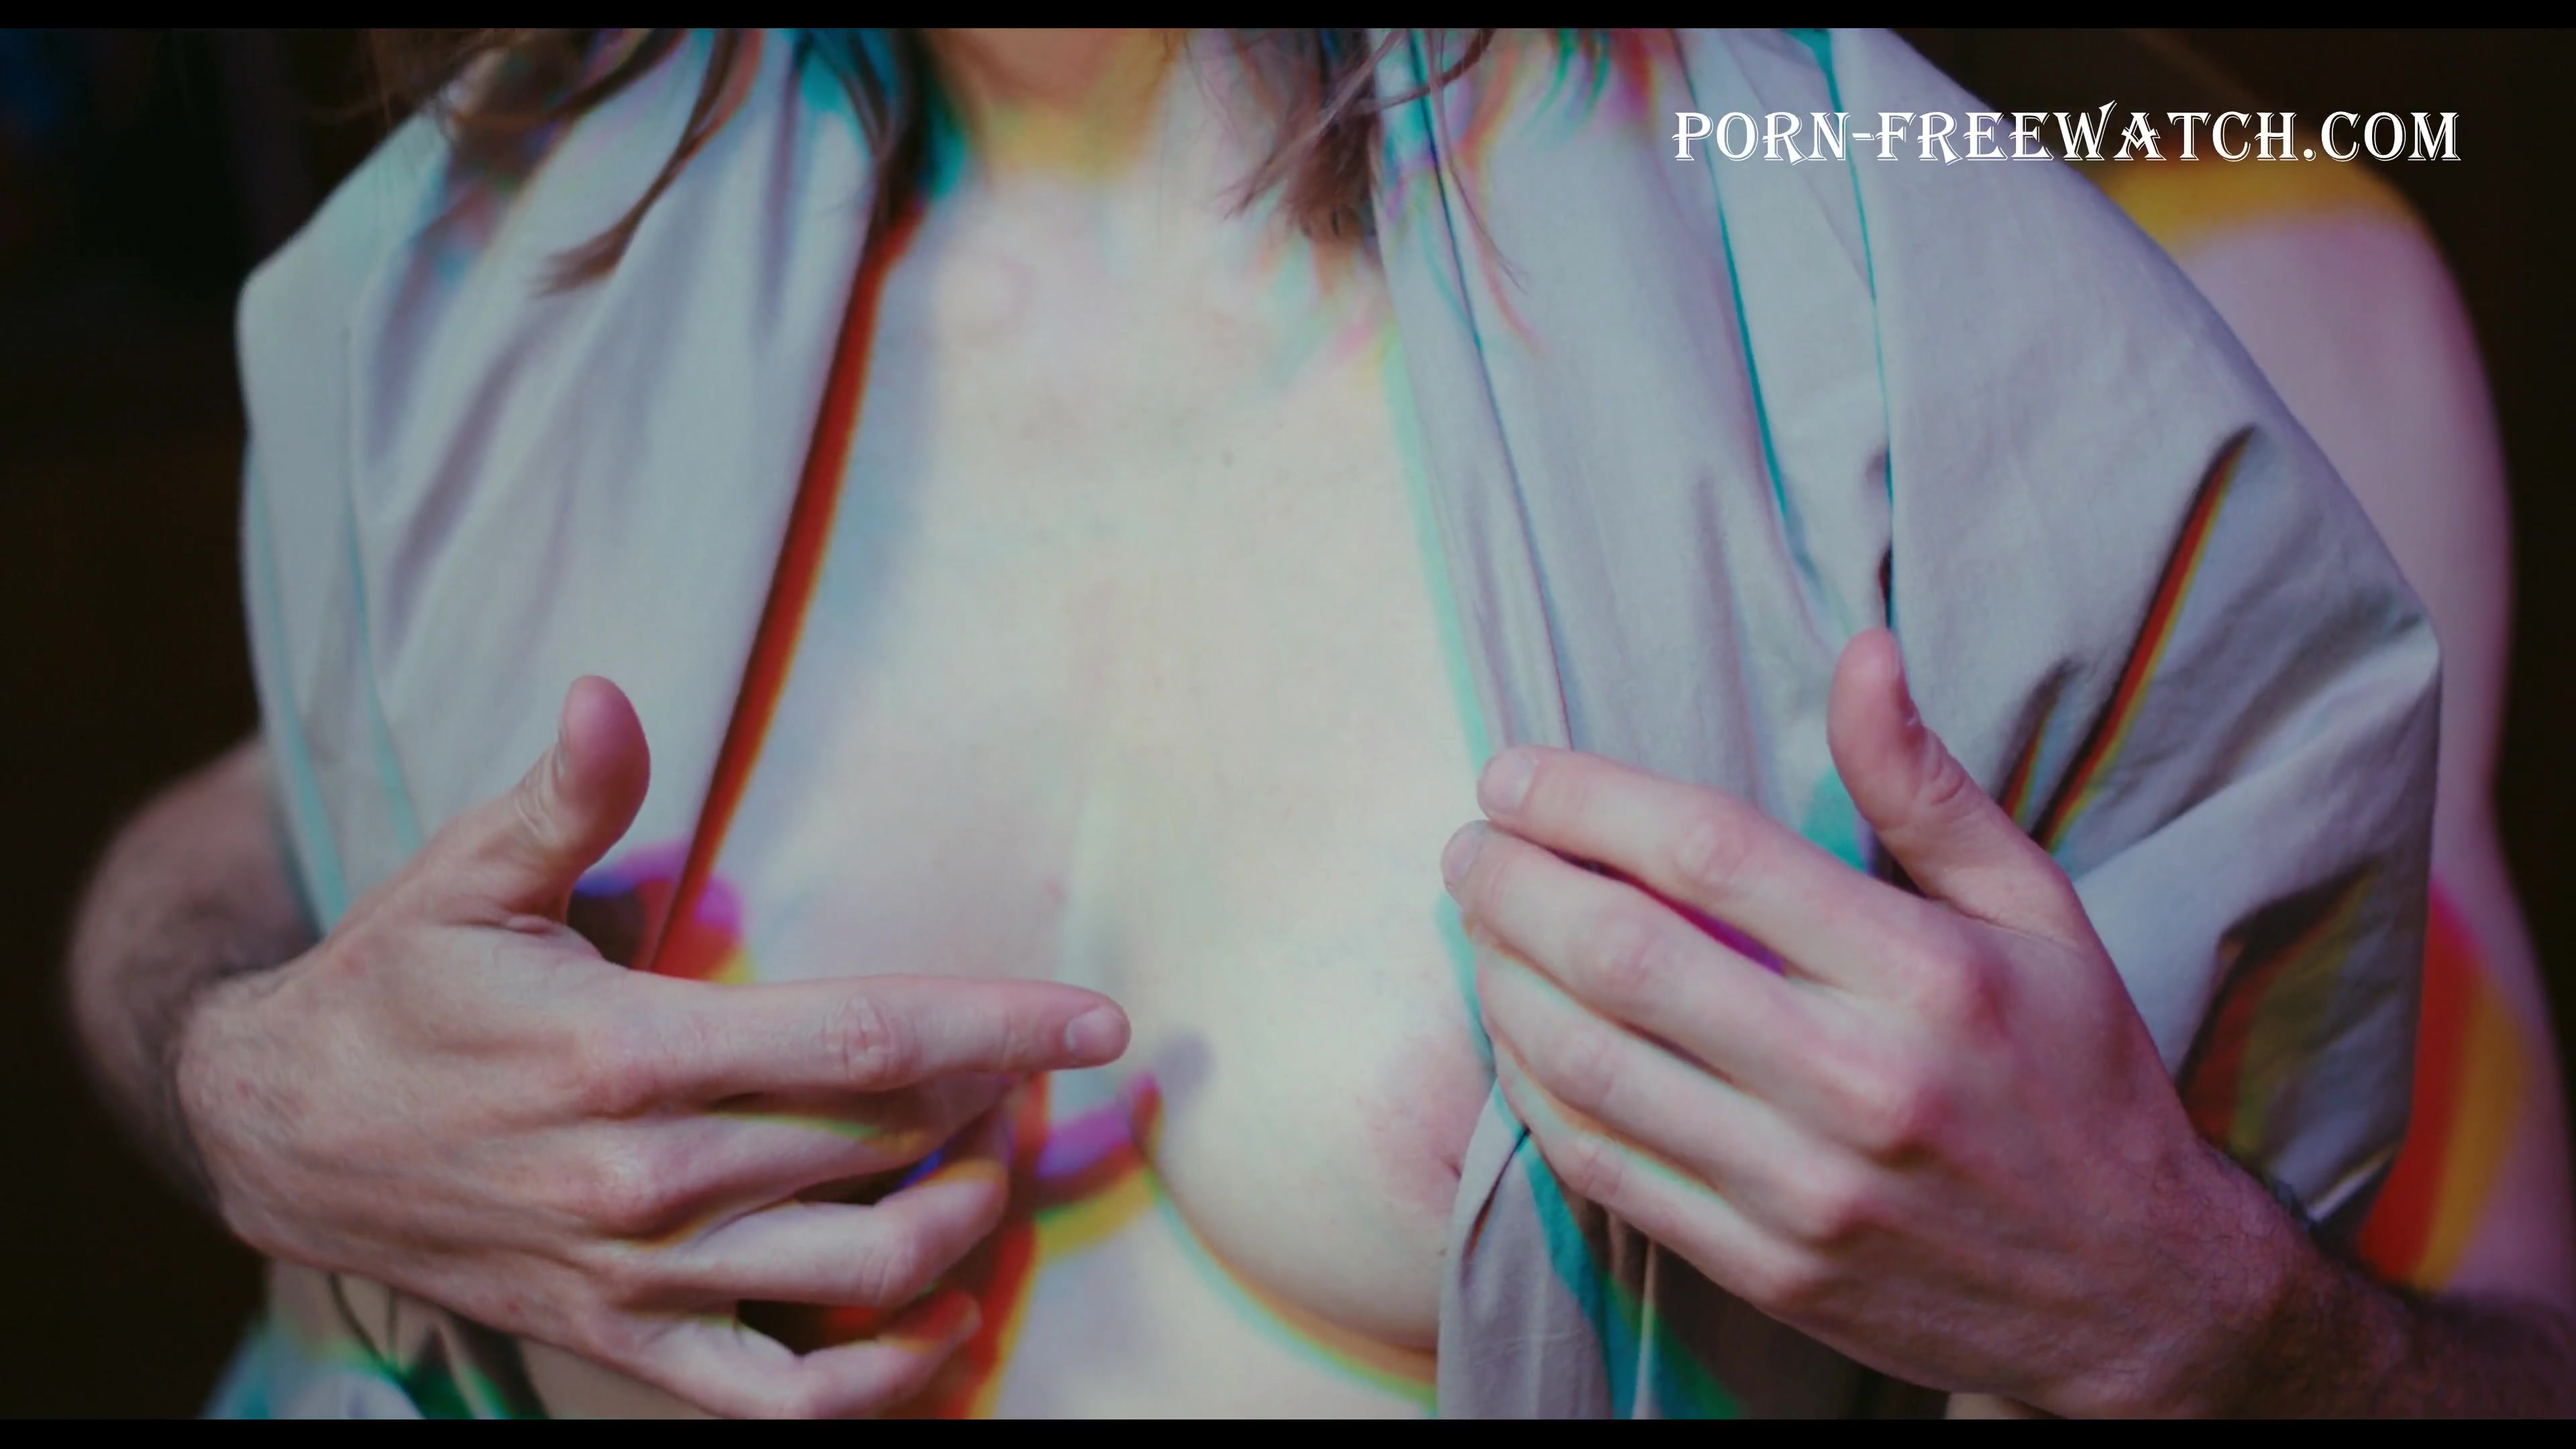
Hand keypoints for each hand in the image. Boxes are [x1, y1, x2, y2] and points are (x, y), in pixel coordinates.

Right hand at [175, 679, 1130, 1417]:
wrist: (278, 1139)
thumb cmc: (393, 991)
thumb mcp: (459, 878)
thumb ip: (563, 797)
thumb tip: (613, 693)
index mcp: (626, 1053)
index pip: (863, 1040)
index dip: (1000, 1026)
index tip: (1102, 1021)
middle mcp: (646, 1178)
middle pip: (885, 1145)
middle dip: (993, 1103)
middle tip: (1039, 1064)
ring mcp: (637, 1277)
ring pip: (861, 1267)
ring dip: (965, 1217)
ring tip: (1000, 1160)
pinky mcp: (622, 1342)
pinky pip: (781, 1399)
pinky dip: (883, 1375)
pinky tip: (943, 1319)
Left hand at [1440, 628, 2297, 1415]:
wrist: (2138, 1299)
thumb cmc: (2080, 1077)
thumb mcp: (2039, 913)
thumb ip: (1929, 788)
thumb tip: (1861, 653)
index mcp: (1924, 973)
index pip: (1710, 854)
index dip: (1585, 799)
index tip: (1514, 771)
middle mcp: (1857, 1081)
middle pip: (1622, 954)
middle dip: (1512, 883)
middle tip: (1468, 844)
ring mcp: (1804, 1188)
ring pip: (1588, 1065)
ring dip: (1500, 982)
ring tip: (1477, 926)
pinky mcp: (1767, 1270)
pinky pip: (1603, 1166)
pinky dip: (1533, 1090)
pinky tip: (1515, 1033)